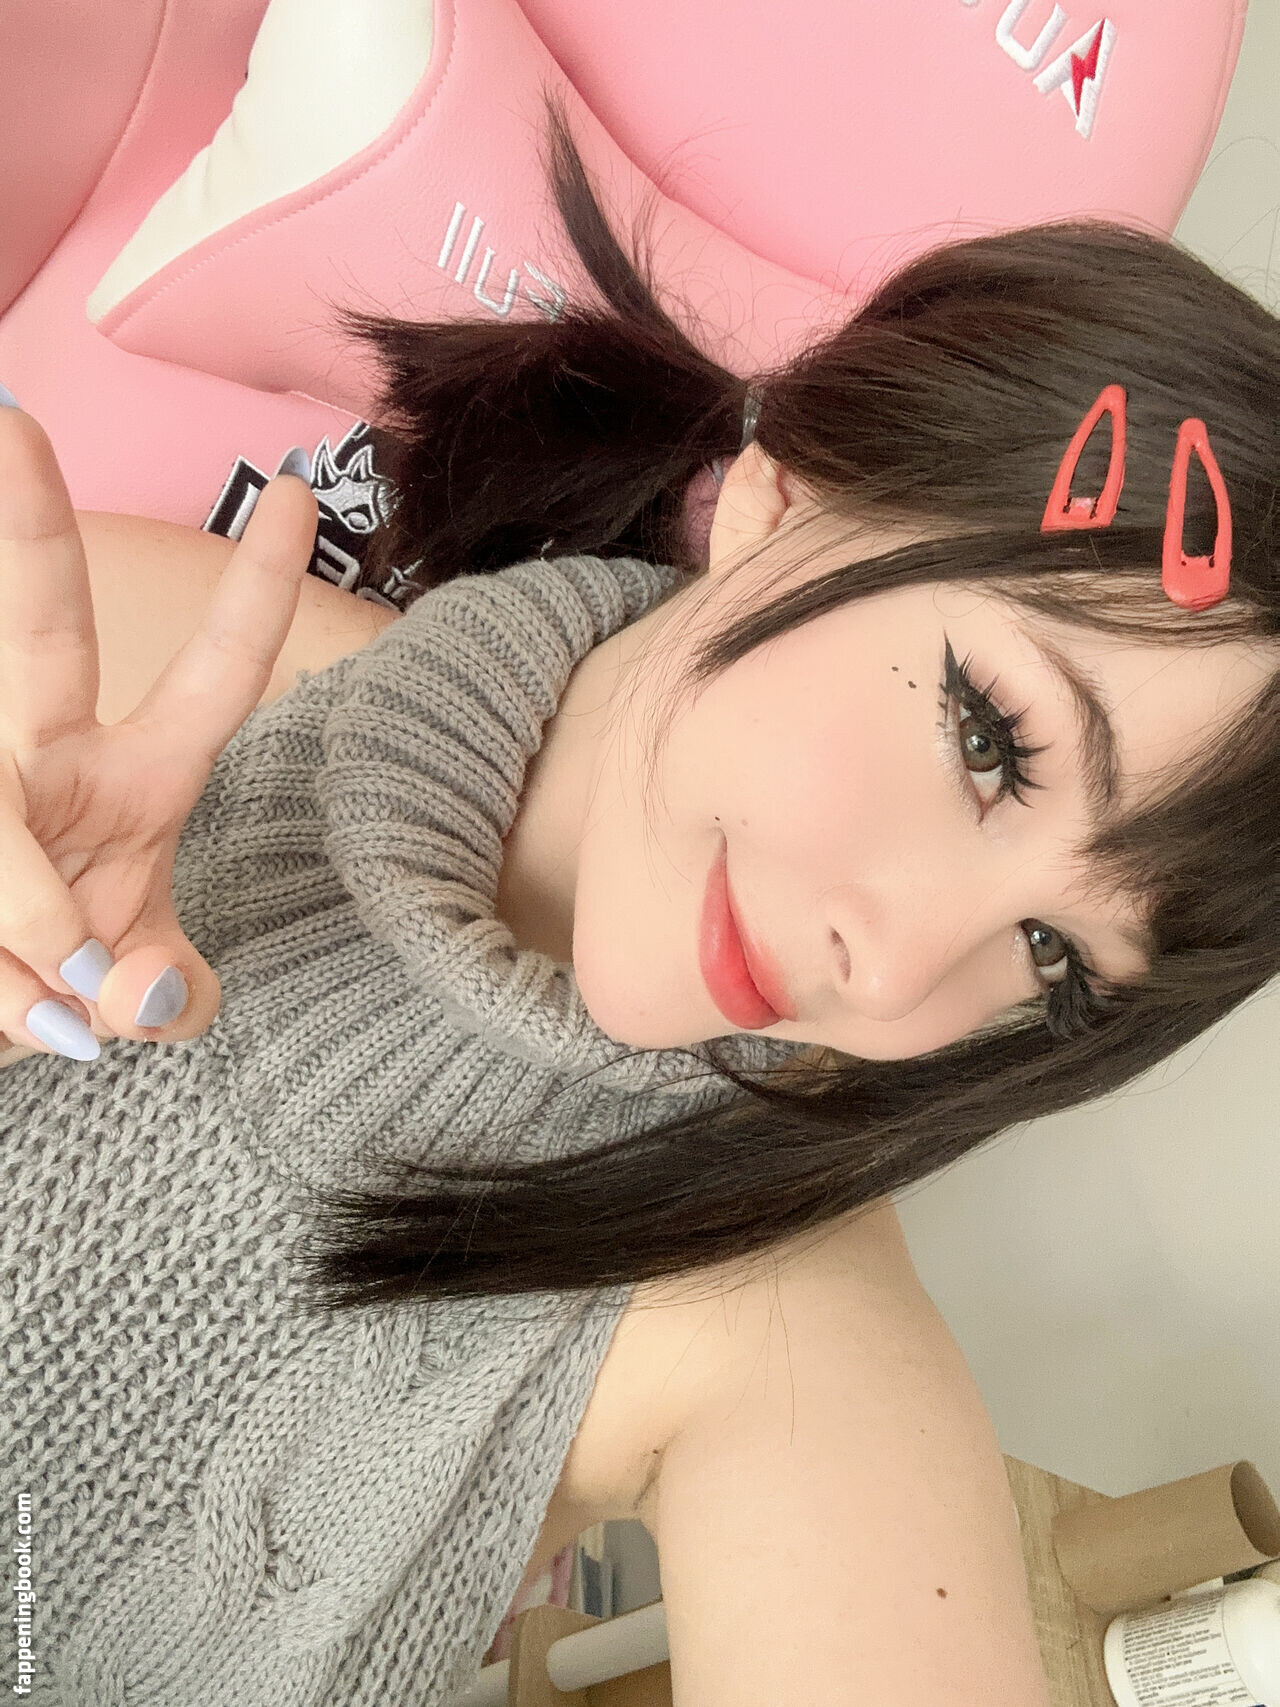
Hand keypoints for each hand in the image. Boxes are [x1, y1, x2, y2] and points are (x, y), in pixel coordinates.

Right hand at [0, 402, 316, 1061]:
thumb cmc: (62, 988)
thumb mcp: (139, 995)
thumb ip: (175, 998)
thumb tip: (144, 995)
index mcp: (138, 776)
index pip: (215, 672)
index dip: (255, 589)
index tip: (299, 494)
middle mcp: (50, 755)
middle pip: (42, 628)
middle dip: (32, 527)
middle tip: (12, 419)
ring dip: (26, 925)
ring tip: (48, 1010)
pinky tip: (16, 1008)